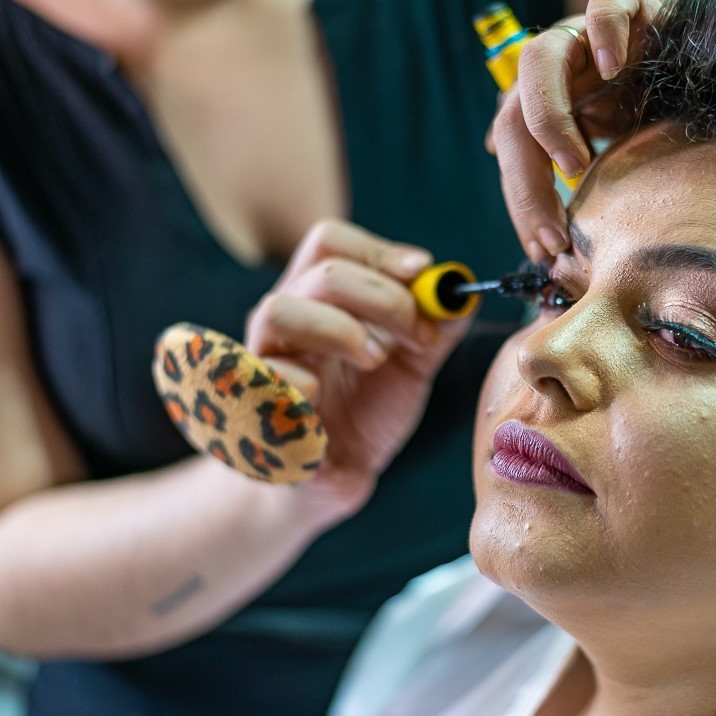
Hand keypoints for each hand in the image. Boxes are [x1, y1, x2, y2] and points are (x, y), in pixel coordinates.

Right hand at [245, 220, 471, 525]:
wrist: (335, 474)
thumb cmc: (366, 410)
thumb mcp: (413, 365)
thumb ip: (437, 328)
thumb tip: (463, 293)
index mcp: (320, 296)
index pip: (331, 241)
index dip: (379, 251)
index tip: (422, 272)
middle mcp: (286, 315)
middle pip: (322, 269)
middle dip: (383, 296)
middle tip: (417, 333)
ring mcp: (263, 355)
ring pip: (280, 309)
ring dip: (341, 329)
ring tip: (375, 359)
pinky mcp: (252, 401)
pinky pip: (265, 375)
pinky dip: (304, 382)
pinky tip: (324, 399)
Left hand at [487, 0, 660, 263]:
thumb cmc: (667, 135)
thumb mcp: (622, 173)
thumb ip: (587, 199)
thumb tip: (551, 259)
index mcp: (545, 107)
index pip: (511, 151)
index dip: (521, 201)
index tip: (543, 249)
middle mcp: (558, 70)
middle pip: (512, 116)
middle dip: (526, 183)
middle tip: (554, 232)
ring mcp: (587, 34)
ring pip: (539, 58)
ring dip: (548, 120)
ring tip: (575, 165)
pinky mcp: (630, 4)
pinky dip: (604, 30)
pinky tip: (616, 67)